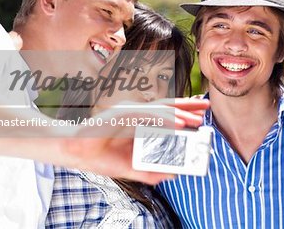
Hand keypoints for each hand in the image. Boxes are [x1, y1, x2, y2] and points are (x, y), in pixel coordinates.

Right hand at [59, 97, 209, 183]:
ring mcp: (130, 113)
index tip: (200, 115)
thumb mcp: (132, 169)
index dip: (184, 112)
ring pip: (160, 110)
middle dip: (188, 107)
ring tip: (197, 120)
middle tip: (206, 107)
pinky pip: (148, 115)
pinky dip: (165, 118)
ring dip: (180, 114)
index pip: (166, 115)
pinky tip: (179, 123)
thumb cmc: (102, 157)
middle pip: (167, 108)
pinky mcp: (122, 114)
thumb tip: (175, 174)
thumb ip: (153, 171)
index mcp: (140, 124)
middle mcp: (137, 115)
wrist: (77, 153)